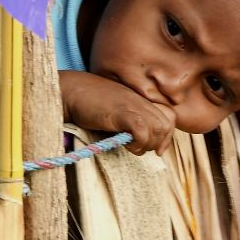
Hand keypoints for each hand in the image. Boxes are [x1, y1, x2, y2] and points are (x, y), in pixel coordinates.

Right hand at [59, 70, 175, 155]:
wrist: (70, 91)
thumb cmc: (88, 103)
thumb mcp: (116, 109)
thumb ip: (130, 119)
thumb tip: (139, 139)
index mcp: (140, 98)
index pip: (169, 116)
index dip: (167, 135)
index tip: (157, 149)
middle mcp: (140, 100)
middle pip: (167, 124)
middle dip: (158, 142)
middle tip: (140, 148)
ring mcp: (132, 105)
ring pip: (158, 129)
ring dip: (147, 144)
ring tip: (131, 146)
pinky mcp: (121, 112)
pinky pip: (142, 131)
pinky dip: (138, 142)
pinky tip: (126, 144)